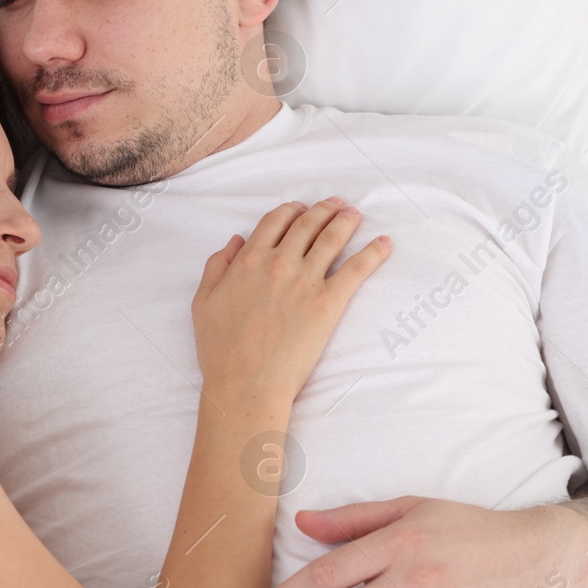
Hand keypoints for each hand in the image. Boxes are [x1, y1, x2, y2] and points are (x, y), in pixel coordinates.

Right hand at [193, 197, 389, 405]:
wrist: (246, 383)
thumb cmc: (221, 349)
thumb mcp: (203, 302)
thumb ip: (216, 266)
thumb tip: (235, 240)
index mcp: (248, 261)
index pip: (274, 222)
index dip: (289, 210)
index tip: (300, 208)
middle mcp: (279, 263)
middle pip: (306, 225)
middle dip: (323, 210)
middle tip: (336, 204)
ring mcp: (306, 280)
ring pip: (331, 239)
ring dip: (345, 221)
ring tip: (354, 215)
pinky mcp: (329, 302)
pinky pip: (357, 269)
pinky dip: (374, 252)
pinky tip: (385, 243)